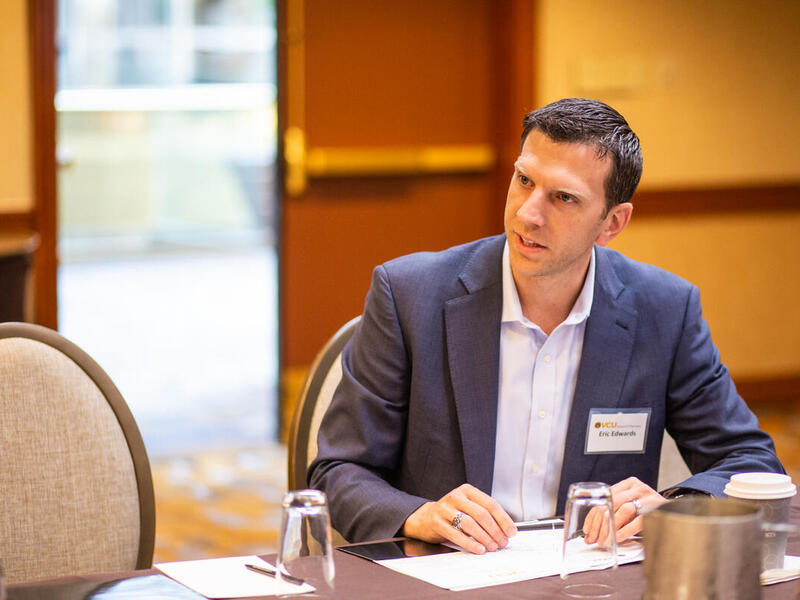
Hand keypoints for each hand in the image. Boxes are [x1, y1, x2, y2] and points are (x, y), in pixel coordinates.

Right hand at [401, 484, 516, 553]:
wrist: (425, 518)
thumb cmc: (452, 514)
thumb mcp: (467, 507)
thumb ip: (484, 514)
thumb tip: (506, 529)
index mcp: (467, 490)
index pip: (490, 504)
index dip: (503, 519)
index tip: (511, 532)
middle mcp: (456, 496)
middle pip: (481, 514)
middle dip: (495, 531)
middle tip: (502, 543)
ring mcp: (445, 508)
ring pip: (470, 524)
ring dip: (484, 538)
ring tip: (492, 547)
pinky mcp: (436, 522)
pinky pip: (456, 534)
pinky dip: (470, 544)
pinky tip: (479, 549)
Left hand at [582, 477, 667, 545]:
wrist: (679, 511)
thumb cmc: (650, 511)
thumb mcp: (632, 505)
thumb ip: (616, 509)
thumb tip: (594, 528)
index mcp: (629, 484)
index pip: (605, 497)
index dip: (593, 515)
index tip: (587, 530)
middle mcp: (638, 488)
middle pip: (612, 502)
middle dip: (600, 523)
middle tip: (594, 538)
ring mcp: (649, 498)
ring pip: (624, 509)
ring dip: (612, 527)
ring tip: (605, 540)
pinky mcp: (657, 510)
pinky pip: (638, 521)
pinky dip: (625, 530)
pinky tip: (618, 538)